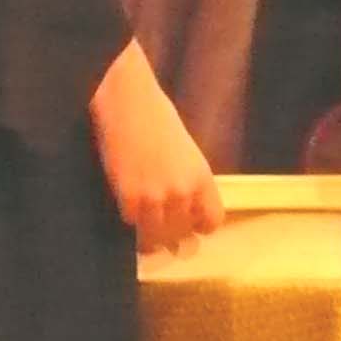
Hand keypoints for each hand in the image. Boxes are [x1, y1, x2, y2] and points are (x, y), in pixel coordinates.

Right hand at [90, 47, 224, 254]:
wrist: (129, 103)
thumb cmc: (157, 119)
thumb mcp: (186, 152)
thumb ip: (189, 182)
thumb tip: (185, 208)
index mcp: (202, 178)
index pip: (212, 221)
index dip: (199, 226)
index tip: (190, 226)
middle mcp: (183, 192)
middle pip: (182, 235)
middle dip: (172, 236)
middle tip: (163, 235)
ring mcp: (155, 197)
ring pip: (155, 238)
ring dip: (149, 236)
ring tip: (144, 231)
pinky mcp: (129, 198)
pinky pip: (131, 224)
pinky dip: (129, 220)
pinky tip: (128, 209)